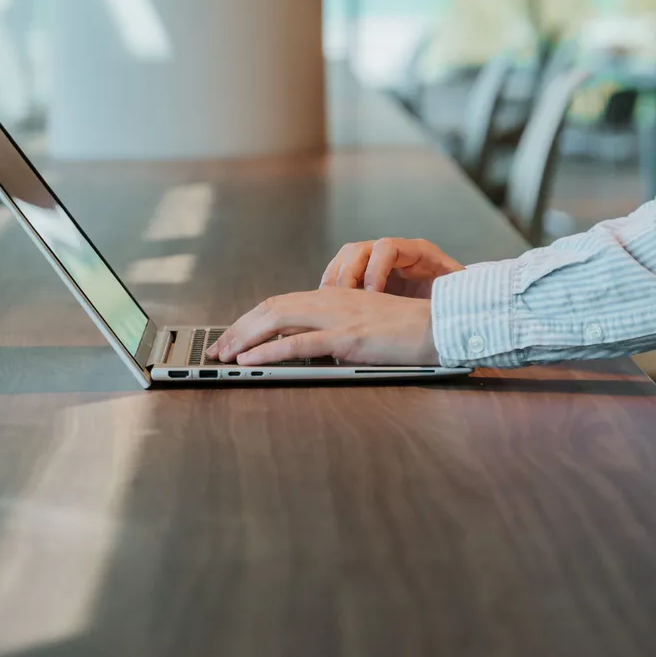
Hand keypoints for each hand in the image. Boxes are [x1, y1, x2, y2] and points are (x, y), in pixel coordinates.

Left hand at [208, 287, 438, 366]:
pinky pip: (299, 342)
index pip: (281, 303)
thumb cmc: (406, 330)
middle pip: (272, 307)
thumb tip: (306, 346)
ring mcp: (339, 317)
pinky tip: (250, 360)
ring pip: (278, 320)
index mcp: (334, 296)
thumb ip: (335, 329)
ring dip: (244, 338)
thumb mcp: (364, 324)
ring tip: (223, 356)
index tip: (231, 338)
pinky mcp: (348, 336)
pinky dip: (269, 351)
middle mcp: (332, 300)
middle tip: (216, 350)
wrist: (438, 326)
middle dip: (238, 328)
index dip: (251, 319)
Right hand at [319, 236, 462, 298]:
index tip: (372, 294)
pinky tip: (333, 304)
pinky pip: (343, 272)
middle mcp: (395, 252)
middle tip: (344, 299)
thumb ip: (453, 288)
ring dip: (336, 277)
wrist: (450, 304)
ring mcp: (379, 262)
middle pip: (361, 249)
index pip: (387, 247)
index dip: (375, 269)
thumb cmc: (454, 296)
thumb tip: (452, 292)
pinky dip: (334, 286)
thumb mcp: (457, 290)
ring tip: (333, 301)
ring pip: (347, 257)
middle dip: (349, 273)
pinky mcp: (368, 276)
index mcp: (418, 252)